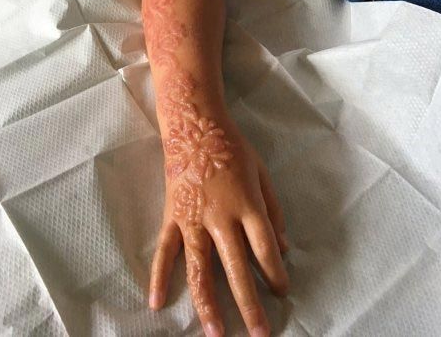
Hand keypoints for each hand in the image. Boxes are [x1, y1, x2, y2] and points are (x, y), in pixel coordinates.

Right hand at [149, 107, 289, 336]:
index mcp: (247, 204)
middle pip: (236, 268)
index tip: (282, 292)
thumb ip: (273, 210)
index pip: (265, 249)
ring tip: (215, 333)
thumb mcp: (262, 173)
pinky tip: (156, 303)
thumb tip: (284, 248)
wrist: (195, 126)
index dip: (275, 274)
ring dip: (207, 303)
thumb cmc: (233, 147)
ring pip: (199, 269)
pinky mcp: (172, 216)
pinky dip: (158, 277)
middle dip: (249, 304)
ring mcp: (193, 218)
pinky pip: (164, 251)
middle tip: (259, 333)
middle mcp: (221, 216)